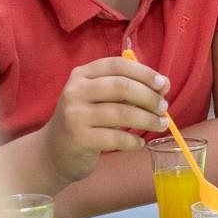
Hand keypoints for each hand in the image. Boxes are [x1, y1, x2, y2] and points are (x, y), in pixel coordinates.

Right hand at [41, 56, 170, 184]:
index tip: (164, 85)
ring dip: (148, 120)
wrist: (53, 152)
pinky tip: (139, 143)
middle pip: (121, 86)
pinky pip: (116, 138)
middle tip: (164, 108)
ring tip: (161, 125)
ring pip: (122, 113)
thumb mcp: (99, 98)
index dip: (145, 73)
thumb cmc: (85, 121)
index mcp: (82, 74)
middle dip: (149, 97)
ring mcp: (75, 115)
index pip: (118, 65)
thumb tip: (162, 87)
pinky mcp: (79, 139)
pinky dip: (133, 141)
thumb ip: (125, 90)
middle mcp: (75, 91)